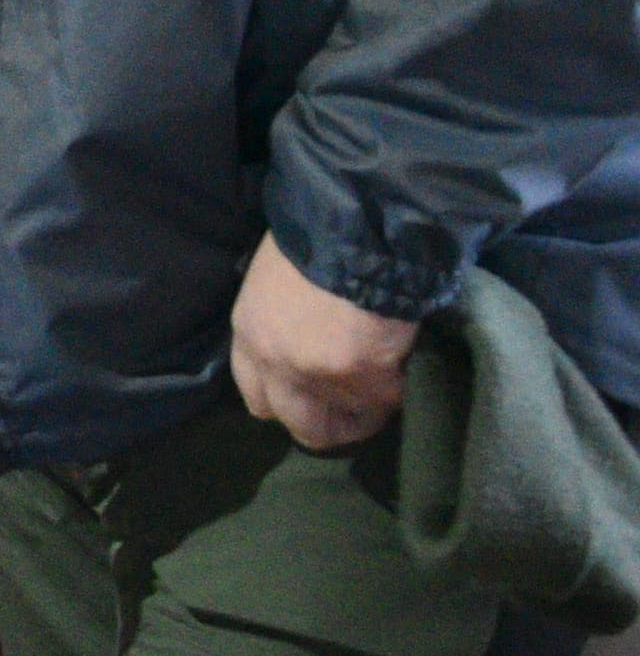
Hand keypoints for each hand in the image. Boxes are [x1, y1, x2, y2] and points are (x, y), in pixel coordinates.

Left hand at [231, 234, 417, 448]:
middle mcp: (278, 366)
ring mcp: (322, 377)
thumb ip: (278, 324)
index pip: (256, 398)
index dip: (285, 404)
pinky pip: (390, 401)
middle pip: (302, 426)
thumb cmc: (313, 240)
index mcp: (250, 338)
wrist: (355, 229)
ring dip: (371, 406)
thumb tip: (301, 344)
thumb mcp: (273, 283)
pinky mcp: (368, 380)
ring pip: (354, 417)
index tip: (310, 401)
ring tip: (387, 384)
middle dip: (330, 425)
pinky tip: (404, 365)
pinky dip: (400, 389)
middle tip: (355, 412)